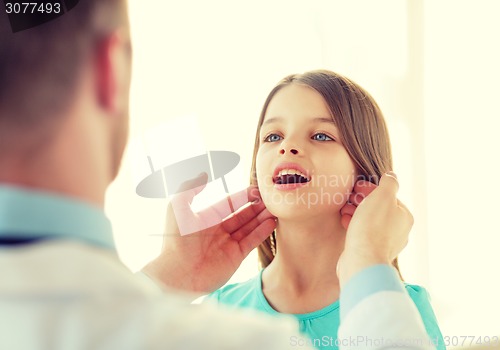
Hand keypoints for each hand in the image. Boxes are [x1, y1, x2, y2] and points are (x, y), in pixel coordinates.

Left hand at [142, 173, 275, 293]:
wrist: (177, 274)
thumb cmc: (175, 241)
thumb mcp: (177, 208)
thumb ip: (189, 188)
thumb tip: (204, 173)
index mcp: (207, 217)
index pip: (231, 202)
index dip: (244, 195)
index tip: (258, 188)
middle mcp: (219, 230)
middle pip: (243, 214)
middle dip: (257, 206)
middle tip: (272, 198)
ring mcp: (228, 244)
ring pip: (250, 226)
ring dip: (262, 217)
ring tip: (276, 208)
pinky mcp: (235, 257)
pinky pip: (252, 241)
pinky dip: (262, 232)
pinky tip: (272, 222)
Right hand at [337, 173, 413, 285]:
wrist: (362, 260)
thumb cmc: (372, 228)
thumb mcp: (382, 196)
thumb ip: (389, 183)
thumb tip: (392, 176)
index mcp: (404, 217)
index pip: (387, 197)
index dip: (371, 190)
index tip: (357, 187)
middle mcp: (399, 231)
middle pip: (378, 209)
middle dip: (362, 200)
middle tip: (349, 197)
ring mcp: (385, 243)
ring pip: (369, 221)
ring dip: (356, 212)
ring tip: (344, 209)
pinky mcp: (371, 252)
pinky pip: (363, 234)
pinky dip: (354, 225)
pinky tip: (344, 222)